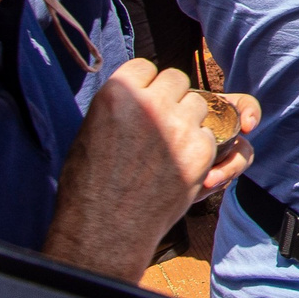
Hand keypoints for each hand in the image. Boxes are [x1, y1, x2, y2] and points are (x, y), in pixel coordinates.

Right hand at [42, 59, 258, 281]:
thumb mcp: (90, 131)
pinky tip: (180, 165)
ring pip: (198, 104)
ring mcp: (178, 126)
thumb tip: (139, 93)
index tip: (143, 100)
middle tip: (161, 122)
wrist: (104, 229)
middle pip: (176, 80)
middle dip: (171, 98)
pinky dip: (200, 147)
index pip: (146, 67)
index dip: (146, 85)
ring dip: (189, 120)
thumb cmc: (88, 185)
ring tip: (170, 145)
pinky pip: (210, 135)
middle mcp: (151, 103)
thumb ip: (118, 106)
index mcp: (118, 92)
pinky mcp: (200, 151)